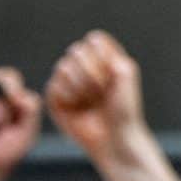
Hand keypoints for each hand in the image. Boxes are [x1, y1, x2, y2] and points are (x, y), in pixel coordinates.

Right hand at [47, 30, 146, 162]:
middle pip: (76, 50)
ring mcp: (69, 81)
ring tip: (91, 101)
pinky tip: (78, 109)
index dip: (101, 56)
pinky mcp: (56, 97)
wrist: (115, 140)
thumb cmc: (124, 112)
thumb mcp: (127, 78)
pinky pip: (53, 85)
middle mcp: (84, 67)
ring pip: (63, 67)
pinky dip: (67, 97)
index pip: (94, 40)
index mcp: (103, 59)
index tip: (113, 73)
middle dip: (91, 73)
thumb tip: (94, 42)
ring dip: (80, 86)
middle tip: (102, 92)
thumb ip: (113, 51)